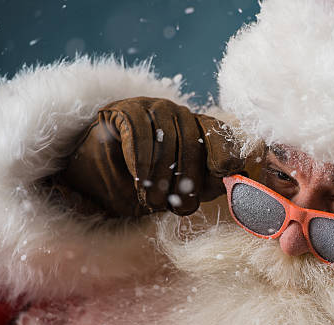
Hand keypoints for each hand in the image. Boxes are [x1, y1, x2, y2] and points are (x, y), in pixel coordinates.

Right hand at [53, 97, 243, 216]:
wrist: (95, 182)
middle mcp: (179, 114)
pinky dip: (141, 158)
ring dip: (161, 176)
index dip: (223, 153)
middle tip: (178, 208)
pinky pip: (138, 131)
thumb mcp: (181, 189)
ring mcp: (152, 107)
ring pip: (166, 138)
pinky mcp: (125, 108)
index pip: (219, 134)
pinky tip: (138, 178)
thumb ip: (209, 182)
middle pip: (193, 142)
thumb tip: (238, 178)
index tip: (223, 172)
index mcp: (198, 130)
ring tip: (153, 200)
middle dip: (187, 180)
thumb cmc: (143, 188)